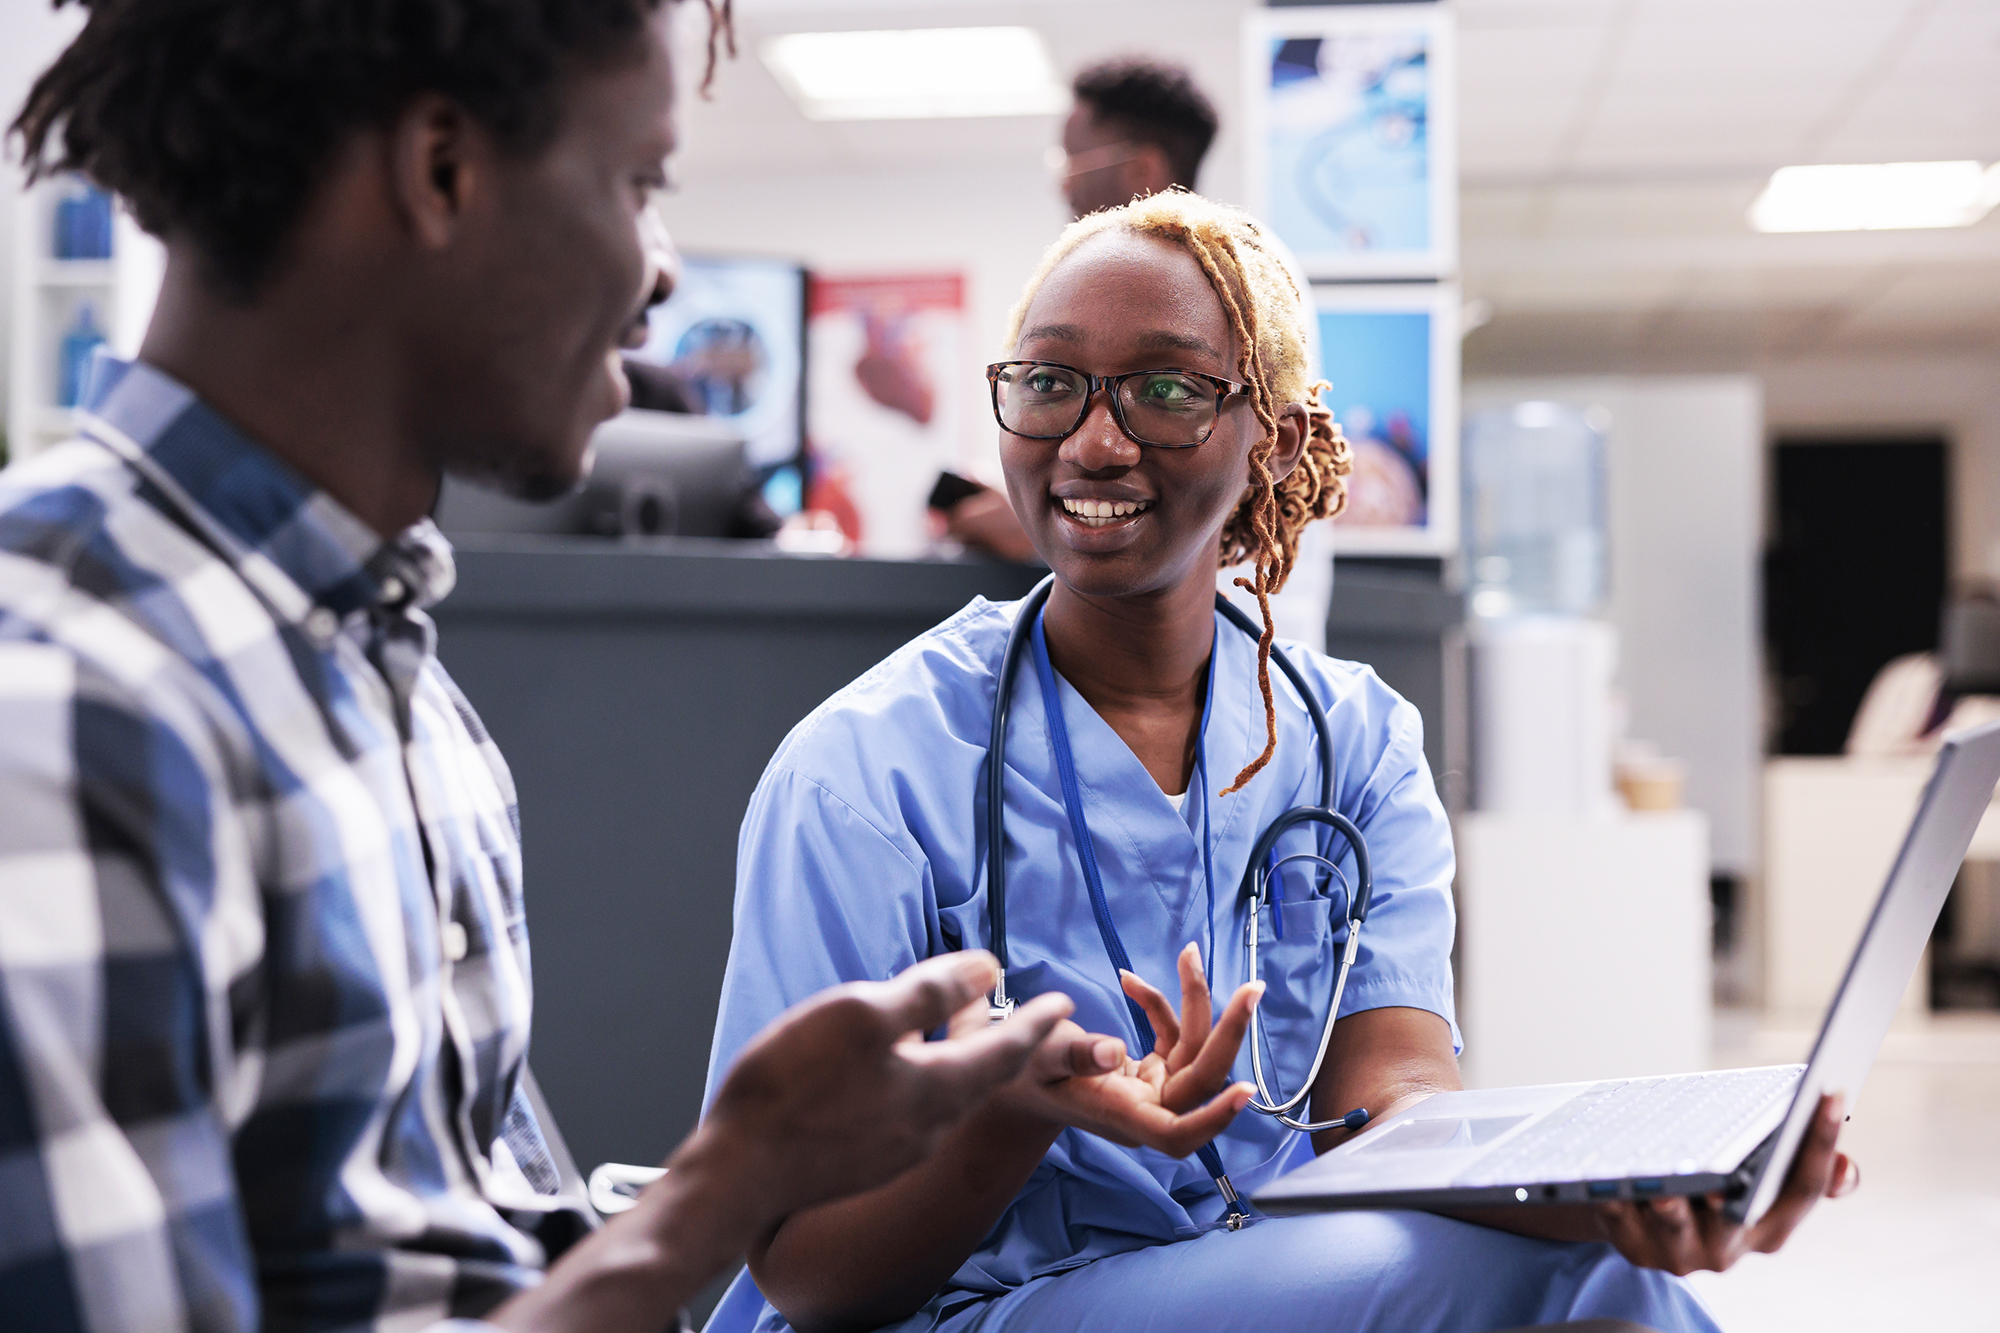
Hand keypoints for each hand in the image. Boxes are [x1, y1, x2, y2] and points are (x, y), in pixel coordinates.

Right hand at [694, 952, 1070, 1219]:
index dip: (1037, 1021)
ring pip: (949, 1096)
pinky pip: (914, 1112)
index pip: (1007, 1050)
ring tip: (969, 1034)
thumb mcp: (863, 1014)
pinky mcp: (864, 1161)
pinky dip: (927, 1082)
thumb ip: (930, 992)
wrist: (738, 1174)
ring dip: (967, 1062)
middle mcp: (928, 1126)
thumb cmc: (792, 1088)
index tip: (1064, 1001)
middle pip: (984, 1078)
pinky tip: (904, 1070)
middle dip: (1009, 1044)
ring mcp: (896, 1150)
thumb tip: (987, 968)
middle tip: (1030, 1020)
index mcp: (936, 1088)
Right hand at [987, 944, 1261, 1157]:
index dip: (1213, 1118)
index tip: (1243, 1090)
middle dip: (1228, 1031)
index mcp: (1122, 1114)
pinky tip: (1133, 981)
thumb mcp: (1038, 1056)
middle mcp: (1146, 1108)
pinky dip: (1161, 1006)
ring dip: (1195, 1002)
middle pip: (1202, 1077)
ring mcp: (1154, 1091)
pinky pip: (1173, 1038)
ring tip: (1188, 954)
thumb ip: (1076, 1054)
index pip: (1177, 1132)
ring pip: (1194, 1050)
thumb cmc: (1023, 1074)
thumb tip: (1115, 1051)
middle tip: (1253, 989)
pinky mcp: (1154, 1073)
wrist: (1018, 1085)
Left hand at [1595, 1093, 1861, 1274]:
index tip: (1829, 1092)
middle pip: (1736, 1221)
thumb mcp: (1763, 1178)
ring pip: (1675, 1228)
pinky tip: (1609, 1181)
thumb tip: (1844, 1168)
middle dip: (1734, 1202)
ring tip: (1664, 1185)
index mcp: (1771, 1227)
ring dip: (1670, 1207)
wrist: (1649, 1211)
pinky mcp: (1633, 1247)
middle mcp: (1730, 1248)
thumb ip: (1804, 1172)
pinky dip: (1616, 1202)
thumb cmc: (1718, 1182)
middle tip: (1728, 1179)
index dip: (1821, 1143)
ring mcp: (1681, 1252)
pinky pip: (1621, 1224)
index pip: (1806, 1188)